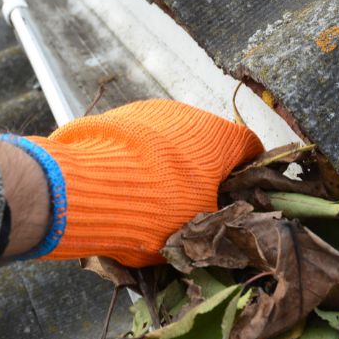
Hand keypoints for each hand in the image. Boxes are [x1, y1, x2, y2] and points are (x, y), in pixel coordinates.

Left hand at [28, 99, 262, 266]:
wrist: (86, 188)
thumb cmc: (156, 210)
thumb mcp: (197, 228)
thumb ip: (217, 220)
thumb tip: (221, 223)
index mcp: (220, 139)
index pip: (251, 149)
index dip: (249, 174)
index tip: (240, 195)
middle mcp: (189, 115)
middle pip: (208, 144)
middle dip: (204, 172)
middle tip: (192, 205)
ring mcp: (150, 111)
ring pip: (170, 140)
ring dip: (169, 164)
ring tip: (151, 198)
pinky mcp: (116, 116)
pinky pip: (138, 140)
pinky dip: (138, 159)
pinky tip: (124, 184)